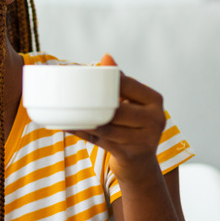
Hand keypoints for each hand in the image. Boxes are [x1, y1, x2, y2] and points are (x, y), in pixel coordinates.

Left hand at [69, 54, 166, 182]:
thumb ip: (121, 82)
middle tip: (70, 95)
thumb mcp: (132, 103)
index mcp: (155, 100)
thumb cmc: (132, 124)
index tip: (85, 76)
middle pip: (117, 108)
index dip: (107, 81)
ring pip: (106, 127)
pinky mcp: (130, 154)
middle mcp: (155, 119)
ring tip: (65, 111)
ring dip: (83, 119)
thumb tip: (106, 56)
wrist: (141, 164)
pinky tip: (67, 126)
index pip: (127, 85)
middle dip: (93, 103)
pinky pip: (99, 141)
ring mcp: (144, 139)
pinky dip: (81, 132)